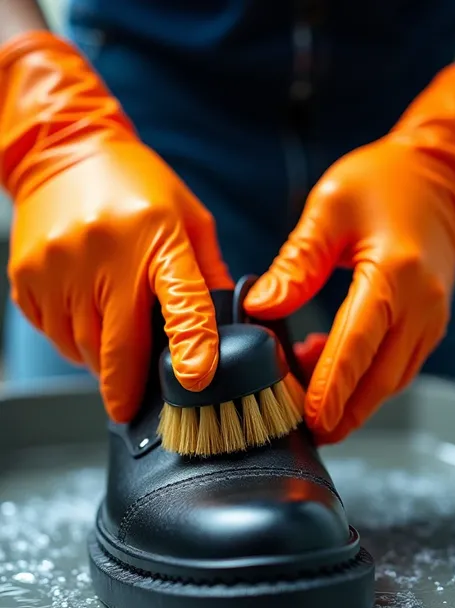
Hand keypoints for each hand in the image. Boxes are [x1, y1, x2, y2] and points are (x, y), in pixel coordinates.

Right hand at [2, 32, 232, 421]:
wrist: (63, 152)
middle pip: (119, 346)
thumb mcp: (187, 217)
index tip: (195, 380)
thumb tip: (226, 323)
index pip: (182, 302)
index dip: (192, 346)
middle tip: (132, 408)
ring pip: (82, 347)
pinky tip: (84, 317)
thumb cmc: (136, 185)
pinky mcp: (27, 277)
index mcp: (158, 235)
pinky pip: (53, 333)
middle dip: (128, 388)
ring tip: (112, 340)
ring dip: (101, 361)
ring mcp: (59, 267)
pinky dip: (72, 341)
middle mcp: (104, 254)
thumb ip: (207, 271)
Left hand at [246, 65, 454, 442]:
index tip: (310, 421)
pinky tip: (331, 371)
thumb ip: (297, 263)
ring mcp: (430, 319)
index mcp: (394, 274)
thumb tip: (263, 305)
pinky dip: (365, 380)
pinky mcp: (428, 324)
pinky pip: (397, 365)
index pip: (358, 345)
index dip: (331, 388)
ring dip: (352, 400)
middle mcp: (420, 305)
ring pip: (390, 380)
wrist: (436, 178)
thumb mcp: (330, 208)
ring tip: (310, 404)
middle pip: (379, 378)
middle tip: (305, 431)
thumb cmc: (383, 182)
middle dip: (342, 412)